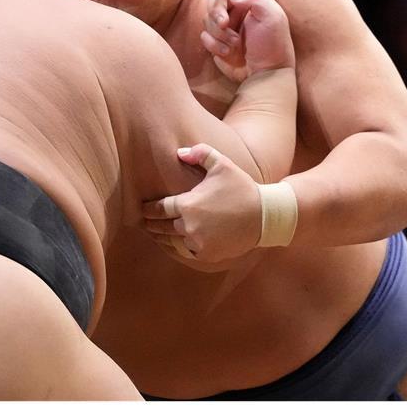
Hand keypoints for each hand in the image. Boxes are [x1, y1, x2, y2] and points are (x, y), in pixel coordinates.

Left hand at [141, 144, 261, 263]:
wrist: (264, 216)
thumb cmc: (241, 187)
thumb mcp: (222, 164)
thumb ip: (200, 154)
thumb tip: (180, 152)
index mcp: (188, 205)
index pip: (159, 208)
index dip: (148, 209)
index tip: (141, 209)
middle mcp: (189, 226)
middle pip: (162, 227)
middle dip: (152, 224)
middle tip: (144, 223)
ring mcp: (198, 242)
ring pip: (173, 241)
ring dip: (163, 238)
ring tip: (156, 235)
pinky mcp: (207, 254)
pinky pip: (188, 251)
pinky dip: (181, 247)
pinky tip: (175, 244)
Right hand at [200, 0, 294, 82]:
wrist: (266, 74)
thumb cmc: (273, 44)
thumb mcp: (272, 17)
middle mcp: (238, 9)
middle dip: (216, 11)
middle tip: (224, 24)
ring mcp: (227, 25)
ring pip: (207, 19)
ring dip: (219, 33)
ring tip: (236, 45)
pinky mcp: (217, 41)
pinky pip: (205, 36)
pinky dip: (215, 45)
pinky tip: (230, 54)